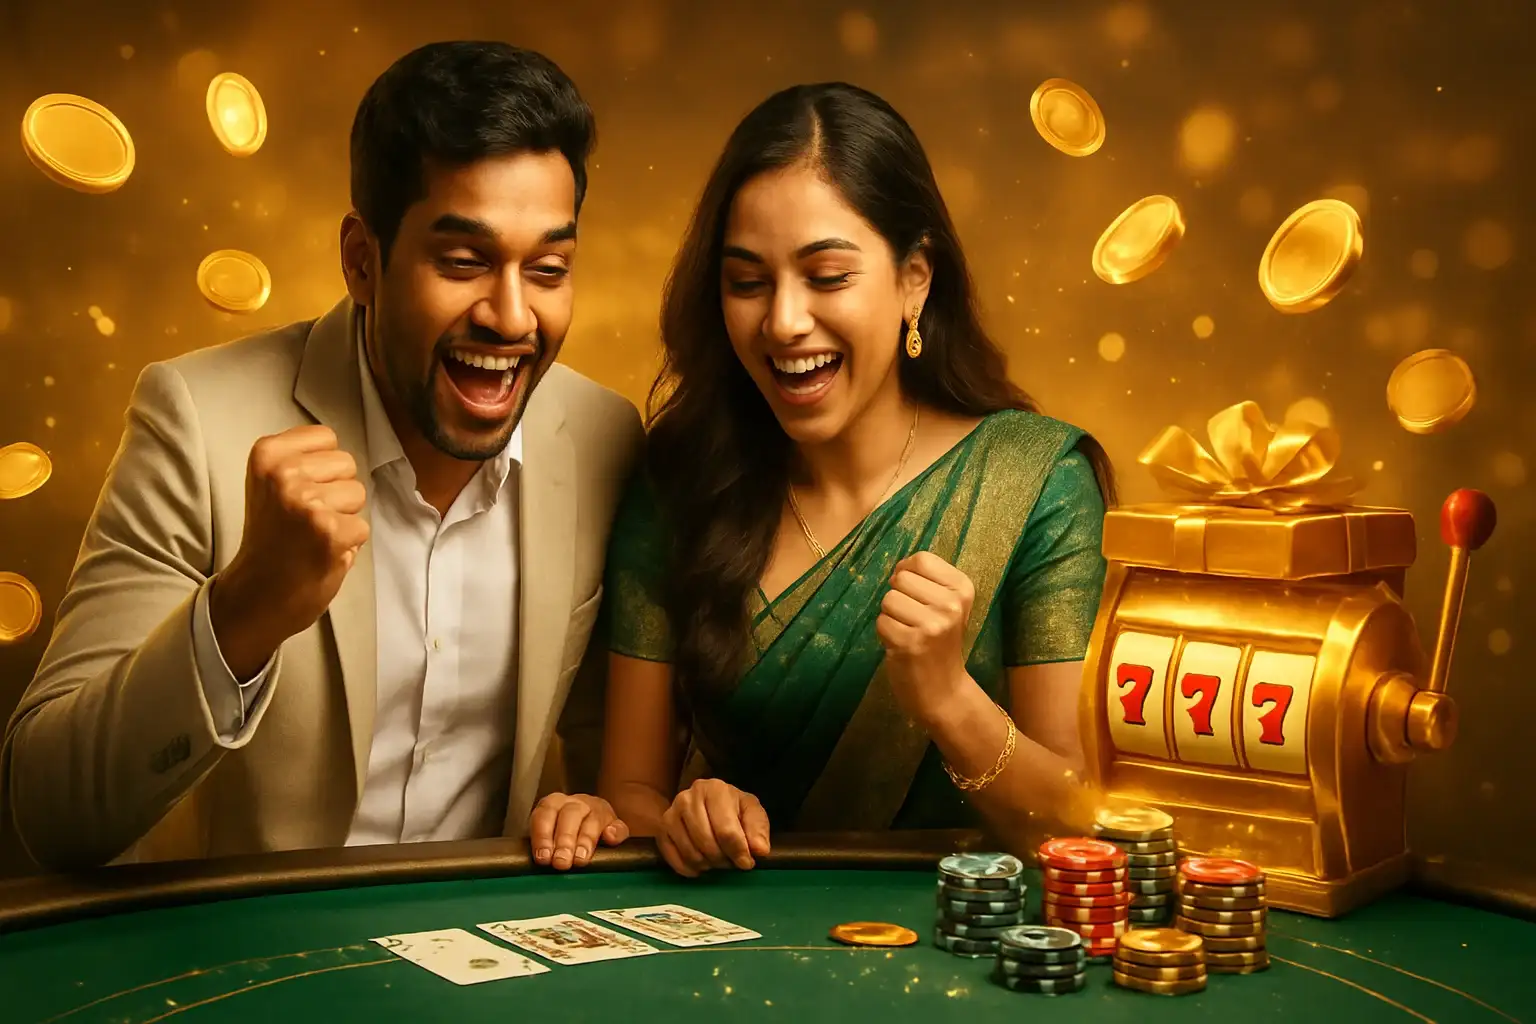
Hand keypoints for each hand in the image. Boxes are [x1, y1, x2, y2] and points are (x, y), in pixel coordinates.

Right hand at [210, 425, 369, 678]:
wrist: (256, 594)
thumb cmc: (271, 539)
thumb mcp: (270, 484)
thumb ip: (300, 461)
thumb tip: (342, 453)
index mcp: (267, 454)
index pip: (326, 437)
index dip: (323, 467)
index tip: (299, 491)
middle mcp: (284, 473)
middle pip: (347, 464)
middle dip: (336, 492)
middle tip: (306, 520)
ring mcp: (307, 502)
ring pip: (358, 494)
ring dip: (344, 517)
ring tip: (313, 536)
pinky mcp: (330, 531)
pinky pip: (362, 527)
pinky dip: (349, 544)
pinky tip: (322, 553)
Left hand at [529, 793, 628, 869]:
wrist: (586, 826)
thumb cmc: (560, 836)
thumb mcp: (547, 838)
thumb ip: (542, 847)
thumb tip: (540, 860)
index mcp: (554, 804)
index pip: (544, 814)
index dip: (542, 836)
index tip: (543, 857)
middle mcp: (576, 804)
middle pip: (570, 815)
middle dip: (564, 841)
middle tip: (561, 862)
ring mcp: (598, 811)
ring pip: (593, 821)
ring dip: (585, 841)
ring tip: (580, 860)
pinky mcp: (615, 823)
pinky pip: (618, 826)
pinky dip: (615, 833)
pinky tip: (610, 839)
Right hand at [659, 778, 770, 877]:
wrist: (710, 804)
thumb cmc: (734, 809)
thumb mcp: (753, 813)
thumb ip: (758, 830)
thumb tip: (760, 850)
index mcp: (714, 789)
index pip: (726, 830)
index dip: (739, 851)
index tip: (747, 863)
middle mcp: (688, 797)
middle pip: (706, 842)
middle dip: (723, 859)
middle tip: (731, 862)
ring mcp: (670, 814)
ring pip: (690, 853)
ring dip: (707, 865)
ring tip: (717, 861)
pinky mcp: (661, 831)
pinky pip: (673, 858)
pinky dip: (688, 869)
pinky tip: (701, 866)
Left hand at [876, 551, 973, 723]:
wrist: (944, 692)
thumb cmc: (941, 643)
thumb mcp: (947, 606)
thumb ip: (927, 580)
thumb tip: (899, 565)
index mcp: (963, 589)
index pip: (921, 559)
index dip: (908, 572)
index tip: (915, 593)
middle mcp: (951, 604)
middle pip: (900, 578)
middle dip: (898, 596)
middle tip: (912, 618)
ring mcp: (932, 625)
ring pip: (888, 599)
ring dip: (891, 616)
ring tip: (908, 632)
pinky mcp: (910, 643)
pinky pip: (881, 622)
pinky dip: (885, 634)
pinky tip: (901, 646)